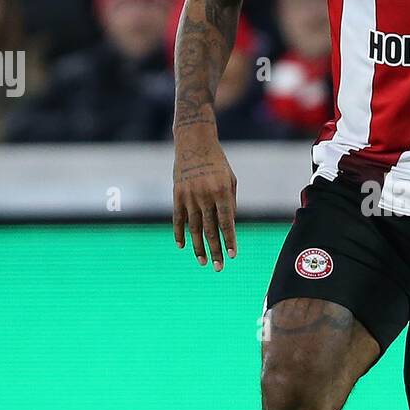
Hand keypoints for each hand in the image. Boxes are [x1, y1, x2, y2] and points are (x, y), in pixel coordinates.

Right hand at [172, 124, 237, 269]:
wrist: (194, 142)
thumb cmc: (218, 163)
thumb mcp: (231, 180)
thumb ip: (230, 203)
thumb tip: (228, 227)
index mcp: (222, 192)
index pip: (227, 222)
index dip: (230, 240)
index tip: (233, 255)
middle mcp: (205, 196)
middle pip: (211, 229)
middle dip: (216, 250)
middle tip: (219, 267)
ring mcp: (189, 196)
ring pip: (194, 228)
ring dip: (199, 247)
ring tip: (203, 262)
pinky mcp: (177, 194)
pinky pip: (178, 218)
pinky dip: (179, 233)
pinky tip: (182, 247)